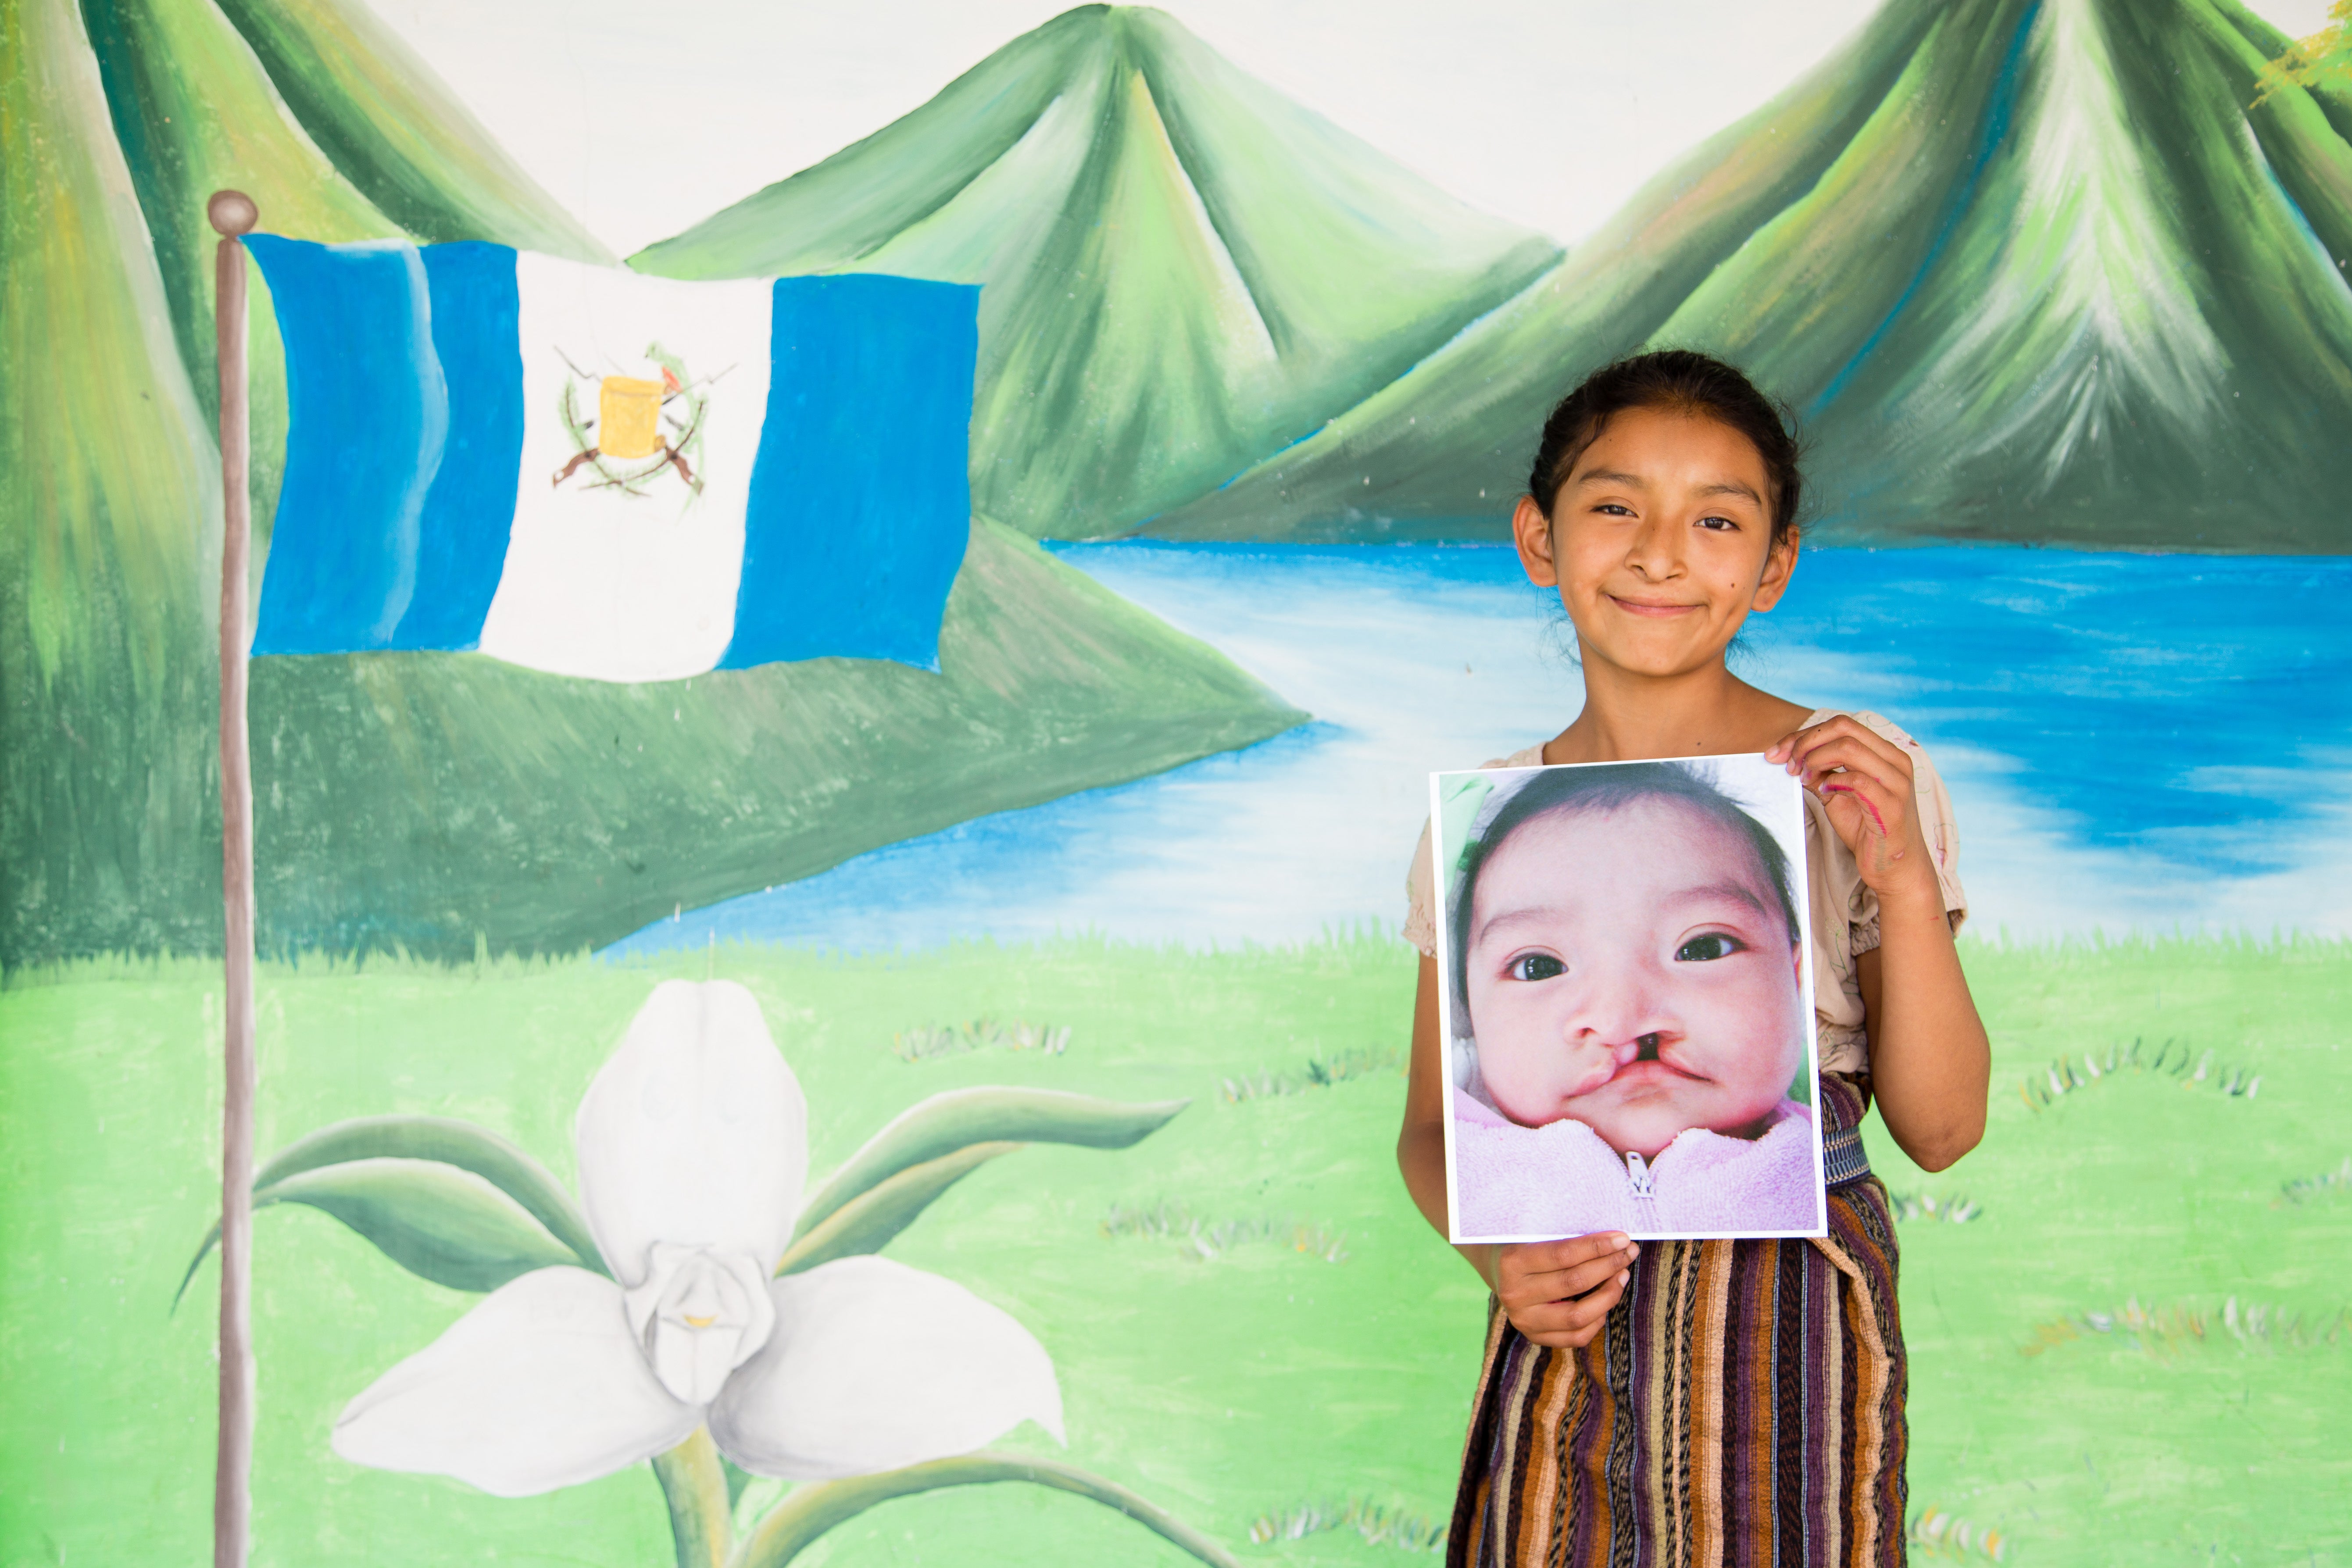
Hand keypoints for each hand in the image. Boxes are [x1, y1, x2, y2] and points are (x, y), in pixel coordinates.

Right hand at [1491, 1232, 1636, 1348]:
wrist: (1497, 1269)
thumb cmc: (1524, 1243)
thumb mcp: (1534, 1231)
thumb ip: (1564, 1235)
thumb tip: (1612, 1238)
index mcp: (1512, 1261)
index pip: (1563, 1254)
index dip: (1597, 1247)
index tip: (1622, 1239)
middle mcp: (1515, 1294)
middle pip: (1574, 1282)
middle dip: (1609, 1266)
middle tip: (1629, 1253)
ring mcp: (1524, 1320)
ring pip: (1579, 1315)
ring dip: (1609, 1294)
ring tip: (1622, 1275)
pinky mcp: (1534, 1337)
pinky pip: (1576, 1337)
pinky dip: (1598, 1319)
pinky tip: (1606, 1300)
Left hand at [1766, 715, 1936, 901]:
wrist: (1895, 867)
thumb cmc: (1867, 829)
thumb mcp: (1837, 795)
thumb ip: (1820, 773)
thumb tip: (1789, 757)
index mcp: (1885, 752)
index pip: (1841, 725)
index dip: (1804, 735)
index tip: (1777, 753)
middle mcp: (1895, 761)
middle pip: (1844, 728)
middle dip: (1806, 742)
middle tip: (1786, 765)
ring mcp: (1897, 782)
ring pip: (1849, 748)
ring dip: (1815, 759)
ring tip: (1802, 778)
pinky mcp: (1892, 806)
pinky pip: (1857, 781)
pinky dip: (1833, 783)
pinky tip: (1824, 793)